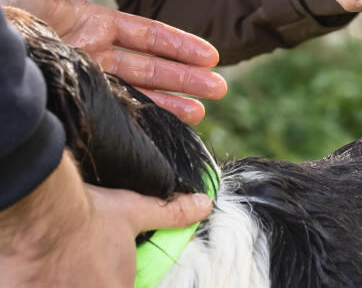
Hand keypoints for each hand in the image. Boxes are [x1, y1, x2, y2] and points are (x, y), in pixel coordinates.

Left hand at [0, 0, 225, 123]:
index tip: (209, 54)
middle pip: (154, 68)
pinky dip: (144, 117)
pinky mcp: (76, 100)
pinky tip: (167, 124)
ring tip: (203, 110)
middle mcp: (98, 55)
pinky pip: (117, 110)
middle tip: (219, 87)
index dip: (180, 45)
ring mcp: (89, 80)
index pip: (149, 37)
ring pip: (140, 93)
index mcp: (95, 26)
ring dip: (173, 101)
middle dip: (187, 77)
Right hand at [0, 152, 211, 286]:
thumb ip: (170, 214)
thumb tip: (203, 204)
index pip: (124, 286)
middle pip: (92, 285)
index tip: (100, 266)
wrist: (39, 213)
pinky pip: (35, 287)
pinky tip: (38, 268)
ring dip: (63, 278)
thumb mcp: (134, 211)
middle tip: (78, 262)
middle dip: (85, 276)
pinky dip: (39, 279)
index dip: (113, 276)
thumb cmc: (88, 215)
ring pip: (67, 285)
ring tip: (59, 263)